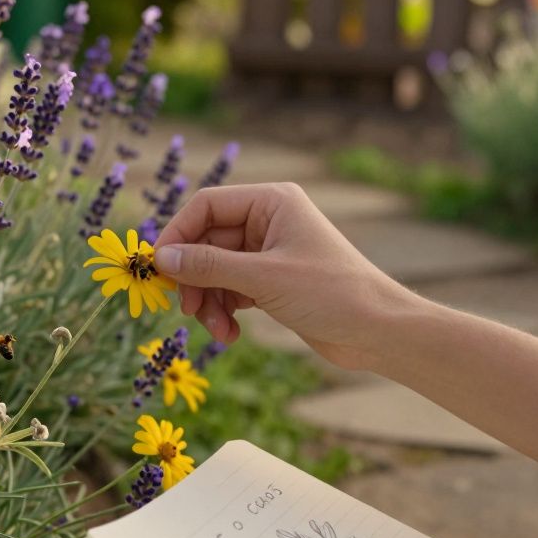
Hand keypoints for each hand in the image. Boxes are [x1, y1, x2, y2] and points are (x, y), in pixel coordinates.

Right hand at [154, 183, 419, 370]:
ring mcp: (270, 252)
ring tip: (218, 331)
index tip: (159, 270)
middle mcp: (269, 221)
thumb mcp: (263, 278)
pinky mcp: (273, 281)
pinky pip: (232, 289)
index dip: (178, 235)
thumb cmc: (331, 293)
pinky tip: (230, 335)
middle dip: (196, 279)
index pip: (206, 206)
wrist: (378, 331)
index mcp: (271, 202)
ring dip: (210, 301)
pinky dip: (225, 311)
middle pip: (207, 242)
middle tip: (188, 310)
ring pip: (216, 270)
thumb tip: (160, 257)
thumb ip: (208, 265)